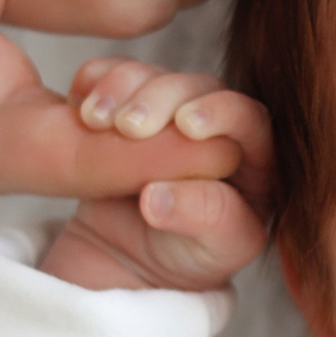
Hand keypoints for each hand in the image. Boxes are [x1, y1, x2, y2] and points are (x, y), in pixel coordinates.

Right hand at [39, 61, 274, 291]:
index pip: (250, 117)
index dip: (222, 112)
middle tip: (130, 126)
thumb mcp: (213, 250)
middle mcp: (215, 123)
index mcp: (255, 155)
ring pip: (153, 76)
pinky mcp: (125, 105)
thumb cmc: (190, 257)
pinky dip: (94, 83)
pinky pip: (110, 77)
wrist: (131, 260)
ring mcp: (167, 110)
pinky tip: (80, 104)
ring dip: (122, 89)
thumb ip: (203, 220)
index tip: (186, 124)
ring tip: (95, 122)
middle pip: (198, 86)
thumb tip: (156, 197)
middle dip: (163, 97)